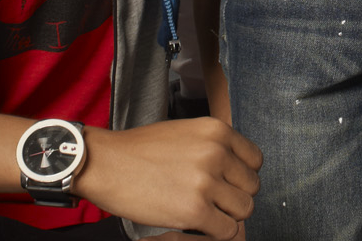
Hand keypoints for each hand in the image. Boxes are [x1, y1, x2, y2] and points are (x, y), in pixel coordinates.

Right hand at [73, 118, 260, 238]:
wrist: (105, 164)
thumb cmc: (140, 150)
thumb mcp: (185, 132)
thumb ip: (214, 146)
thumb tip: (236, 169)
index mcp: (217, 130)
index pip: (255, 160)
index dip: (242, 175)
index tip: (227, 183)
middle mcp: (216, 153)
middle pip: (252, 186)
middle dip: (235, 197)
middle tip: (214, 201)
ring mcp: (206, 182)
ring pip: (244, 209)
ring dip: (227, 216)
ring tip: (206, 213)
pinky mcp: (194, 211)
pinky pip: (227, 230)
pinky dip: (216, 232)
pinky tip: (197, 224)